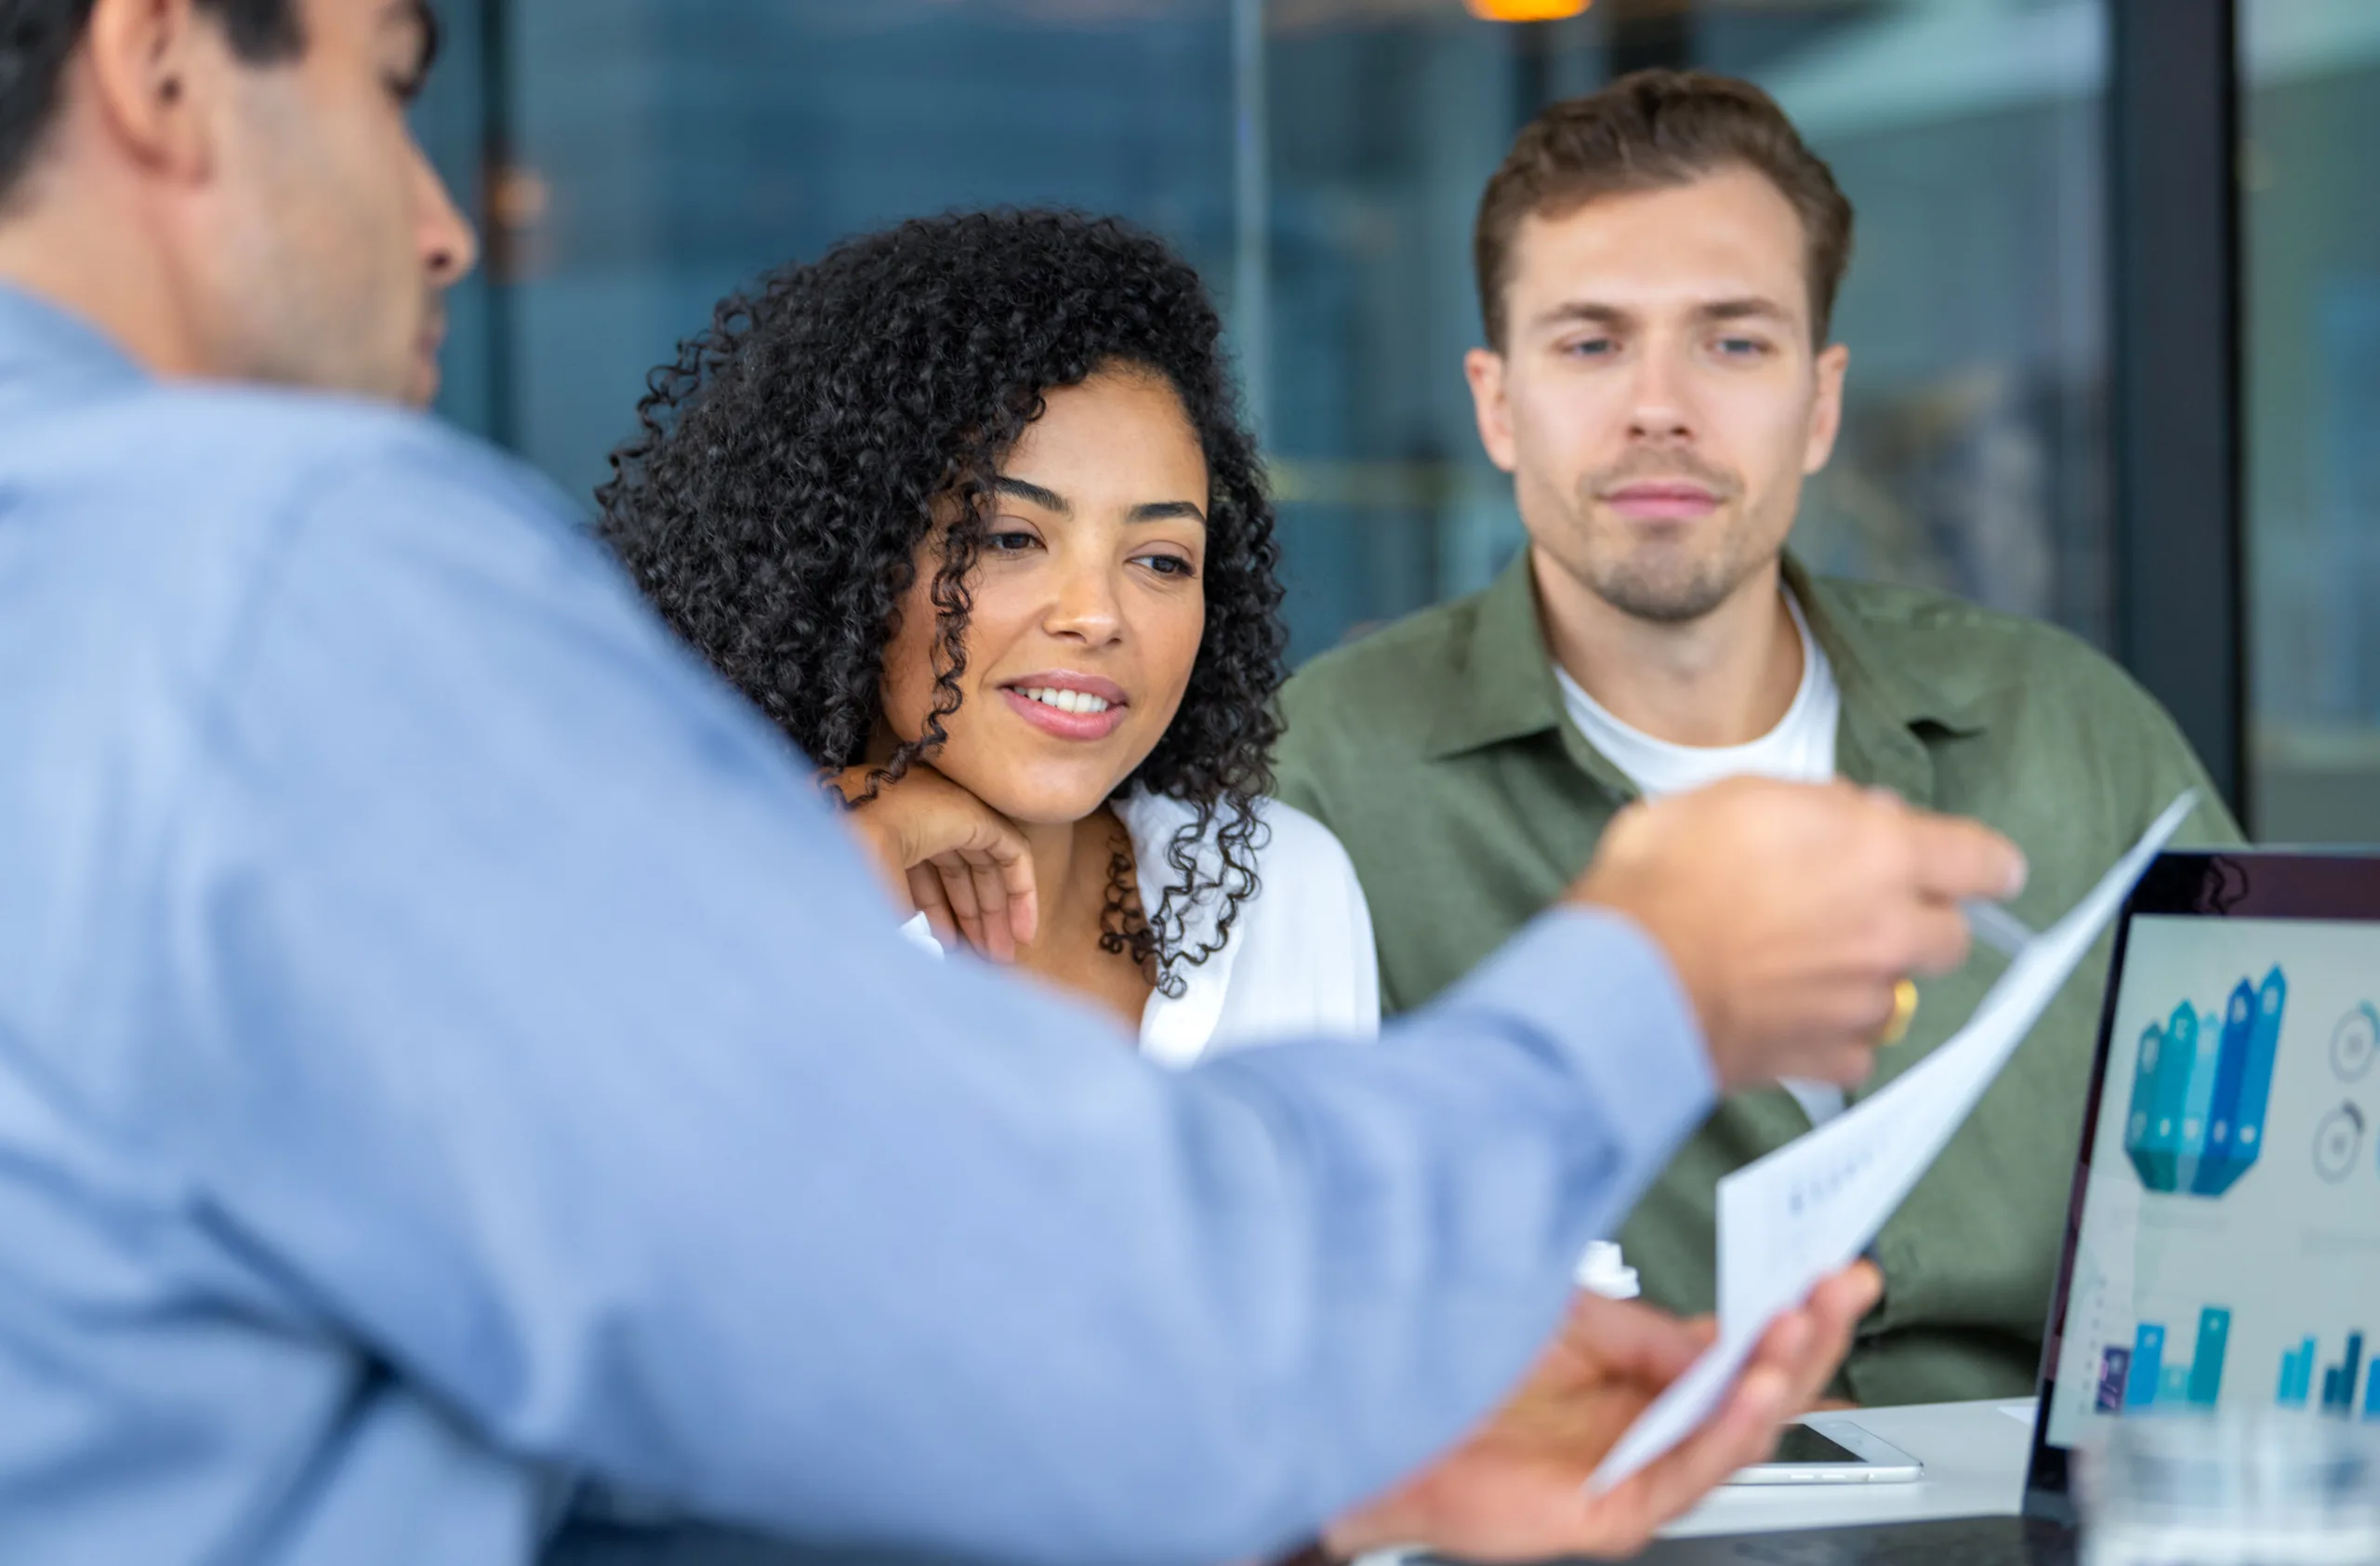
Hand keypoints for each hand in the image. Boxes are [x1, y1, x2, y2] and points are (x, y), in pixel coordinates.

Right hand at [830, 763, 1037, 961]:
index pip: (923, 883)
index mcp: (889, 839)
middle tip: (982, 962)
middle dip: (970, 923)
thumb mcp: (874, 914)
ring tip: (999, 958)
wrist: (855, 839)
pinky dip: (1022, 892)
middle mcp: (921, 824)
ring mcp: (951, 815)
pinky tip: (1023, 933)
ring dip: (993, 915)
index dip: (938, 920)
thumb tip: (922, 965)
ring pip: (985, 870)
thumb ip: (899, 935)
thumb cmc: (850, 878)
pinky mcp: (980, 815)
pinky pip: (1013, 855)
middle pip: (956, 879)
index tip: (950, 958)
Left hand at [1324, 1264, 1881, 1562]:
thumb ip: (1652, 1330)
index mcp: (1640, 1379)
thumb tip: (1726, 1328)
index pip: (1737, 1351)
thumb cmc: (1451, 1358)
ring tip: (1805, 1324)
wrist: (1371, 1404)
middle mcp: (1642, 1429)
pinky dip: (1730, 1428)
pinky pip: (1689, 1474)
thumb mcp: (1574, 1316)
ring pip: (1735, 1435)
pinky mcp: (1611, 1513)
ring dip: (1782, 1376)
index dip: (1789, 1313)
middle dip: (1808, 1335)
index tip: (1830, 1271)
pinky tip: (1754, 1384)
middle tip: (1844, 1286)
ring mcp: (1630, 1473)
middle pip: (1752, 1393)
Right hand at [1572, 779, 2026, 1089]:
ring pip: (1899, 994)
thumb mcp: (1732, 796)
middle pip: (1950, 936)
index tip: (1983, 869)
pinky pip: (1856, 1050)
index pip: (1981, 860)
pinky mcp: (1828, 1057)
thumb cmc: (1663, 880)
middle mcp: (1888, 931)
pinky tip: (1786, 1014)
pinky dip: (1831, 1036)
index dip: (1984, 864)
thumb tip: (1849, 813)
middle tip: (1859, 911)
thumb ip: (1813, 804)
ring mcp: (1862, 1001)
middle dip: (1917, 922)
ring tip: (1798, 967)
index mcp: (1878, 853)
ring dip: (1865, 980)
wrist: (1624, 978)